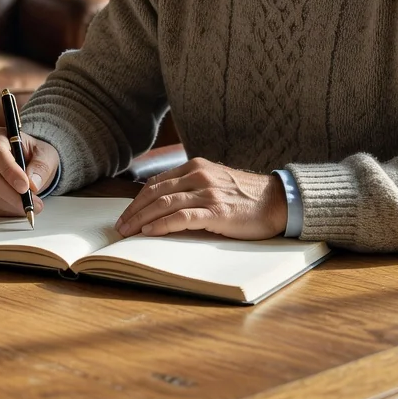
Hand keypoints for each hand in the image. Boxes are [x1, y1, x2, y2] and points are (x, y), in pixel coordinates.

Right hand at [0, 125, 59, 216]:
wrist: (29, 162)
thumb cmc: (35, 154)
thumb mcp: (45, 154)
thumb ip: (41, 166)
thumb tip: (33, 183)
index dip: (10, 172)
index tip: (25, 186)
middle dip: (12, 194)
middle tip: (33, 203)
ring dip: (11, 204)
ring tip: (30, 206)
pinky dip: (6, 210)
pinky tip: (19, 208)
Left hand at [115, 158, 287, 239]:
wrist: (277, 201)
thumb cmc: (245, 196)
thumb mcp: (214, 182)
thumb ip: (192, 187)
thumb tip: (163, 203)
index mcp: (196, 167)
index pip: (156, 182)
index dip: (137, 200)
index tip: (126, 214)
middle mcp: (198, 175)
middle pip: (155, 192)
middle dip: (134, 210)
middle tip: (120, 226)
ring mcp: (207, 192)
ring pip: (164, 203)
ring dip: (141, 218)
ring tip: (128, 232)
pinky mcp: (216, 211)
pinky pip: (182, 217)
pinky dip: (161, 224)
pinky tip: (149, 232)